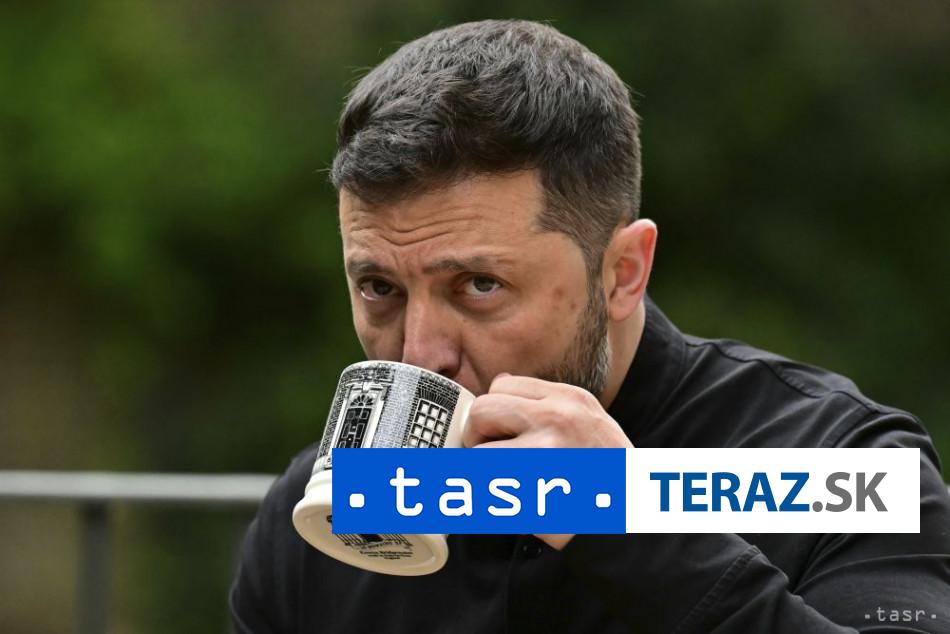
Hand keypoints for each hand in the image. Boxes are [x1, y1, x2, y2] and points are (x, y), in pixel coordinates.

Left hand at [462, 373, 633, 549]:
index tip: (499, 433)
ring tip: (502, 484)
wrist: (636, 518)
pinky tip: (511, 507)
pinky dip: (488, 501)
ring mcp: (546, 452)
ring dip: (480, 470)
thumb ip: (546, 403)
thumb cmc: (611, 474)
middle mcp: (558, 417)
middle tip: (490, 459)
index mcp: (571, 398)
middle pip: (483, 409)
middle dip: (477, 436)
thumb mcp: (589, 421)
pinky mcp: (535, 489)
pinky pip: (486, 490)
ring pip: (478, 451)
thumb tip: (499, 382)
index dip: (494, 411)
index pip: (502, 384)